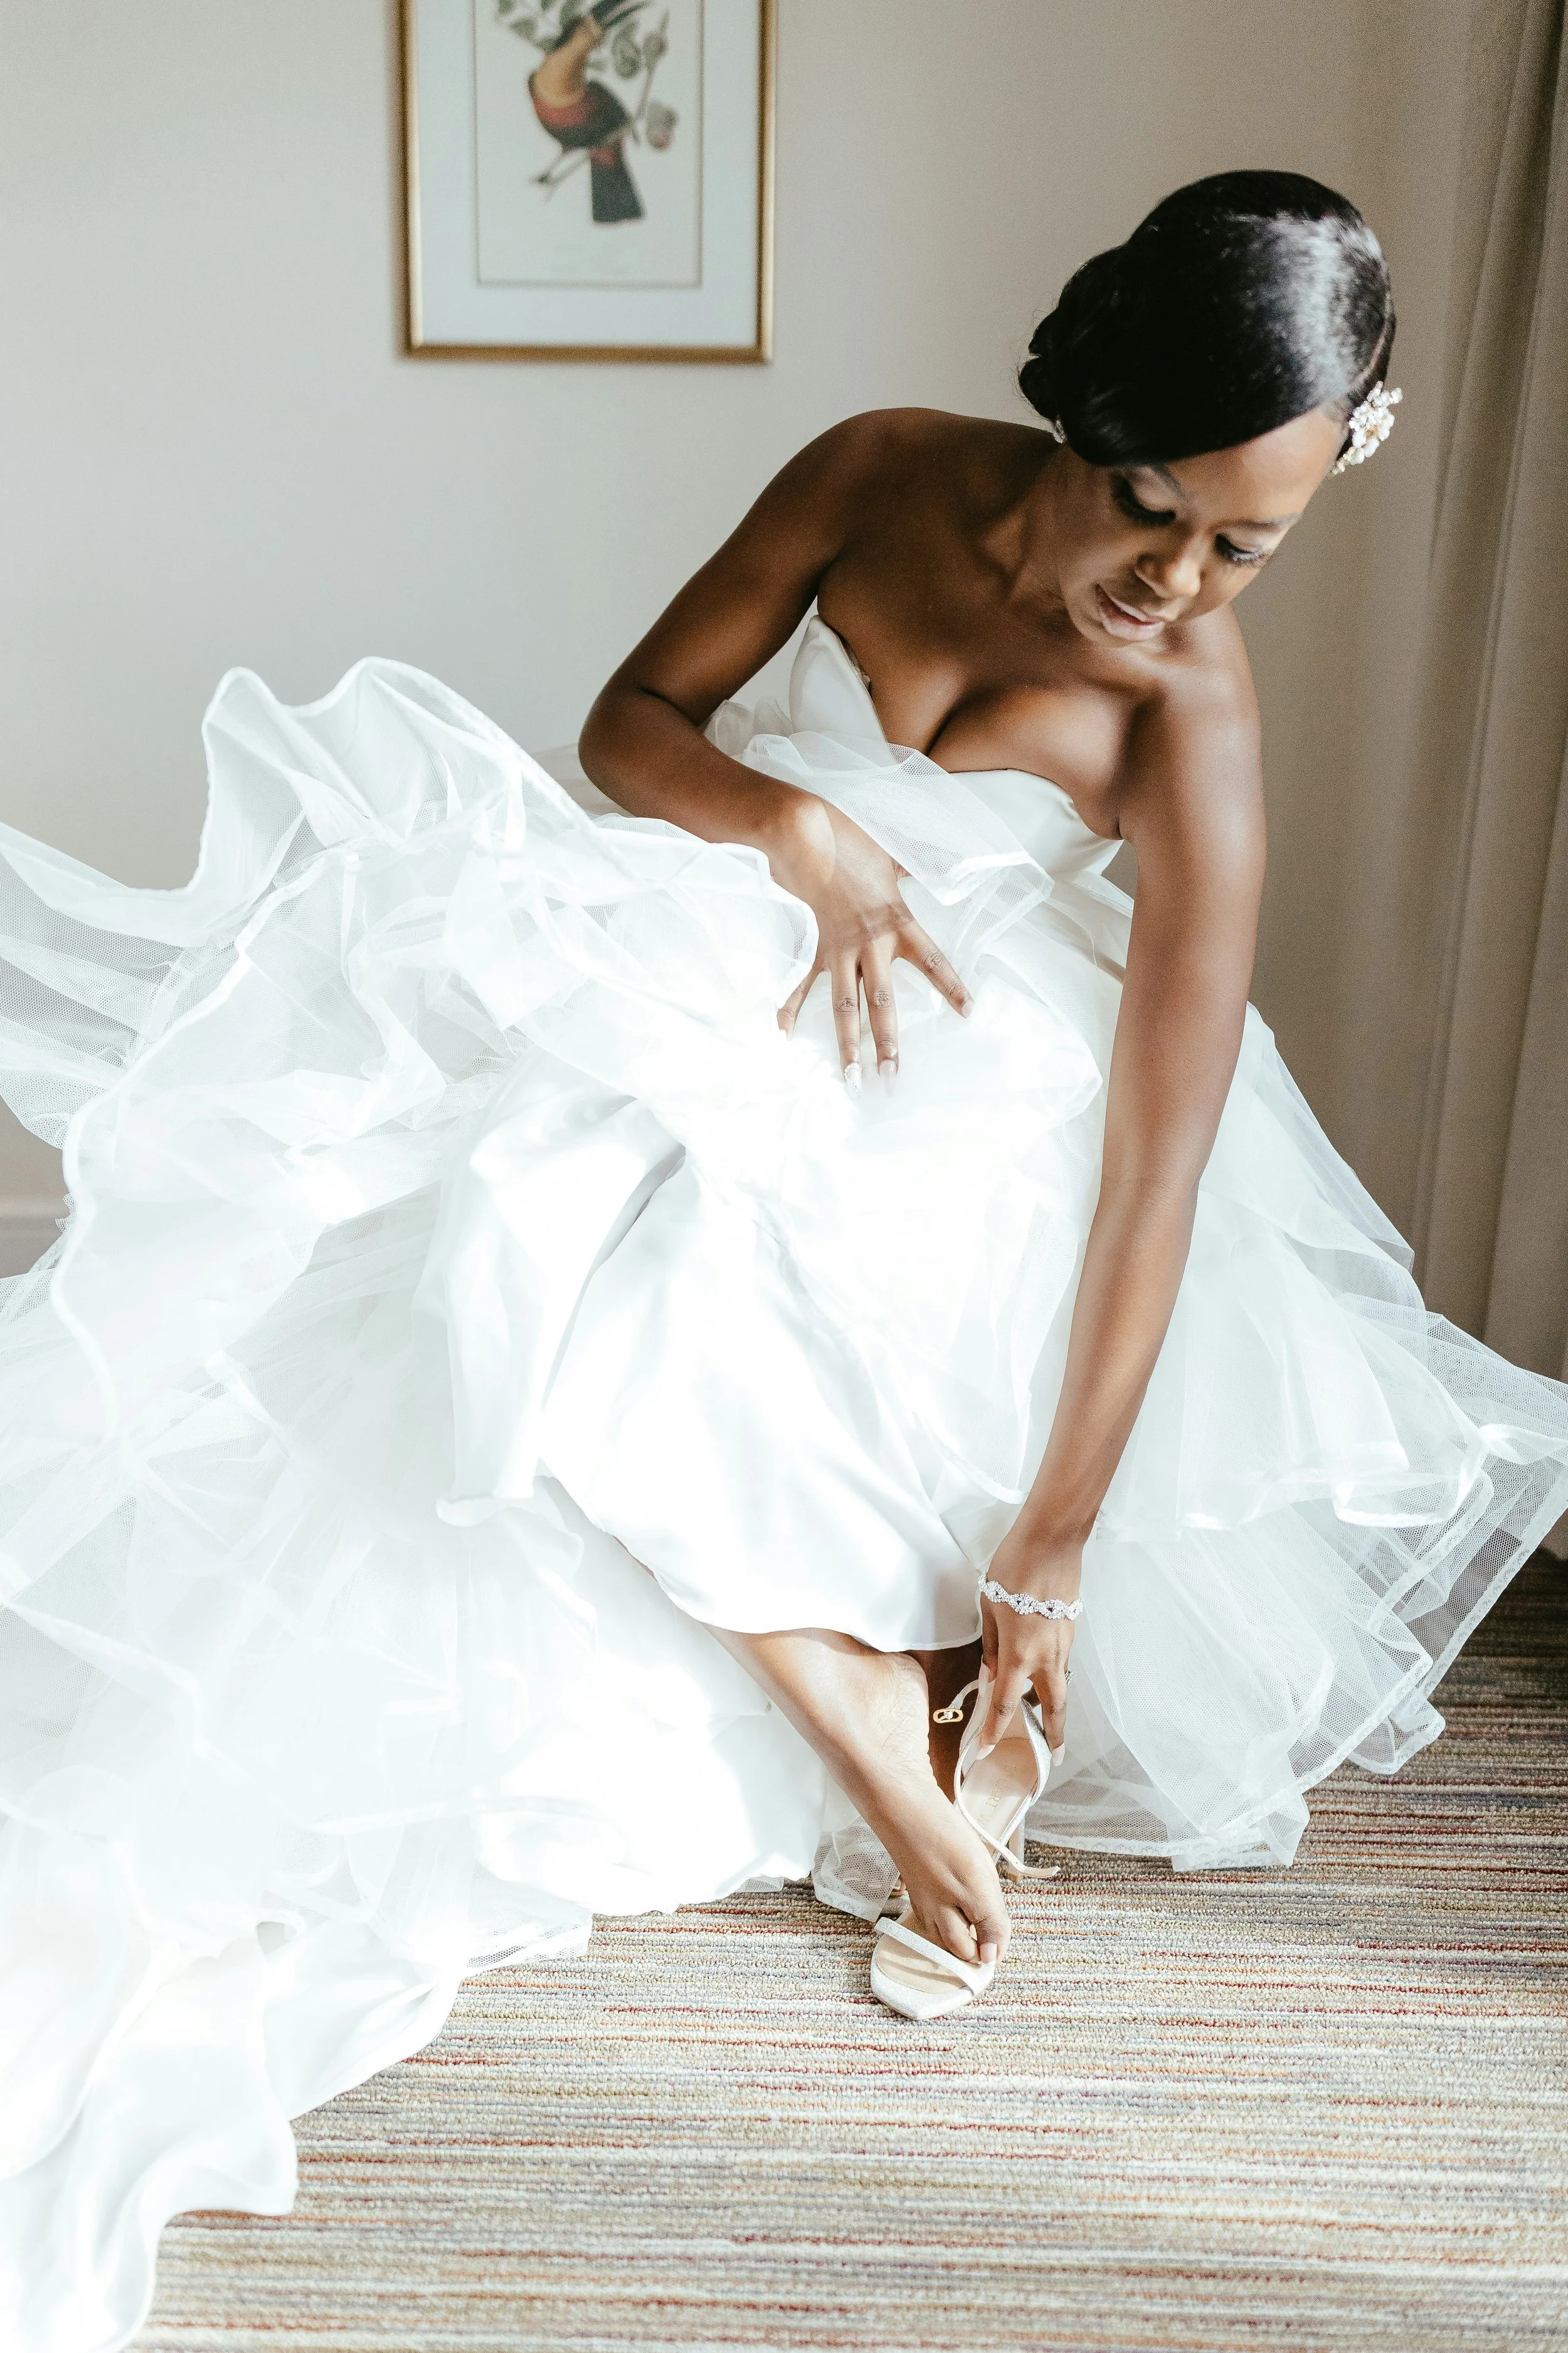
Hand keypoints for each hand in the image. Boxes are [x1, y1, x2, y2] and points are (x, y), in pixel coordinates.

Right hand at [770, 797, 970, 1083]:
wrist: (806, 836)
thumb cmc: (853, 841)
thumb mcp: (896, 855)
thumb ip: (917, 867)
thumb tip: (947, 858)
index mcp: (897, 921)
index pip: (932, 961)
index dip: (950, 987)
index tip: (967, 1012)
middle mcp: (870, 944)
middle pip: (880, 1001)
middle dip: (886, 1042)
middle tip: (891, 1078)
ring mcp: (839, 950)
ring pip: (843, 1006)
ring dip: (847, 1045)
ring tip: (851, 1079)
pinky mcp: (816, 948)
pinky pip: (803, 984)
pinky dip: (791, 1008)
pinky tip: (783, 1035)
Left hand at [975, 1528, 1081, 1758]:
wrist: (1051, 1540)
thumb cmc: (1013, 1568)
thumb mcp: (988, 1605)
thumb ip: (990, 1644)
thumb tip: (991, 1672)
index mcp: (1019, 1653)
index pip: (1004, 1703)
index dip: (993, 1731)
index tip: (984, 1752)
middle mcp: (1046, 1655)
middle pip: (1053, 1707)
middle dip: (1053, 1735)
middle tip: (1054, 1757)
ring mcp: (1063, 1643)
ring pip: (1060, 1684)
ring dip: (1054, 1707)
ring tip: (1047, 1723)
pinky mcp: (1070, 1628)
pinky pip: (1061, 1662)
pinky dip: (1053, 1676)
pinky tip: (1043, 1674)